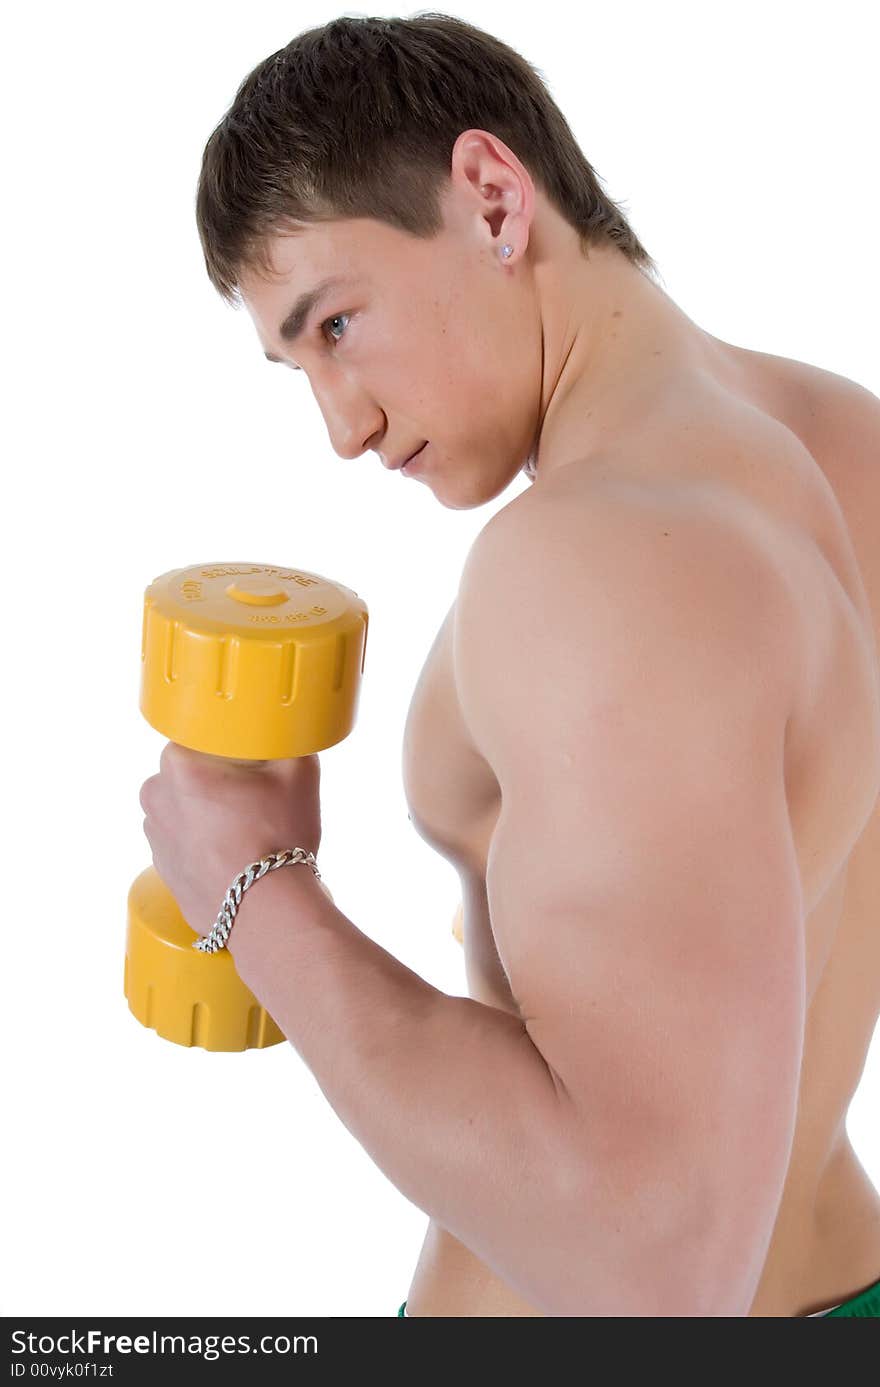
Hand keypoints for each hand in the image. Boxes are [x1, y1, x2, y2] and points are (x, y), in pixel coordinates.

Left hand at [139, 743, 321, 939]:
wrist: (265, 911)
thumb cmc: (277, 838)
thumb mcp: (300, 772)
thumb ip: (291, 741)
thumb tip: (291, 734)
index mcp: (178, 764)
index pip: (199, 737)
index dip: (229, 748)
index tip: (252, 763)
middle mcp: (155, 795)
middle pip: (190, 773)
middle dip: (217, 780)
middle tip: (255, 797)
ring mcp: (155, 836)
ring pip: (185, 809)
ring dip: (207, 813)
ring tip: (246, 831)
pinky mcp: (163, 869)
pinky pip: (184, 844)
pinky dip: (204, 845)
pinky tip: (234, 855)